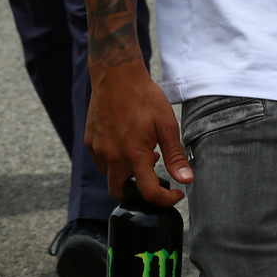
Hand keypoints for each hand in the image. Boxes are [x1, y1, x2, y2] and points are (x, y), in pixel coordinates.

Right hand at [84, 59, 192, 203]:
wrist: (116, 77)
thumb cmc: (144, 98)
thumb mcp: (167, 125)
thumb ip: (175, 155)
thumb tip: (186, 180)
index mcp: (133, 154)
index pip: (147, 193)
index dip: (164, 200)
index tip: (175, 194)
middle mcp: (112, 156)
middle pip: (119, 193)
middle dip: (137, 194)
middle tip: (153, 180)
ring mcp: (97, 150)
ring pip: (110, 176)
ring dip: (126, 174)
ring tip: (143, 154)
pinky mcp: (89, 142)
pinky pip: (101, 162)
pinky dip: (115, 162)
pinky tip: (127, 145)